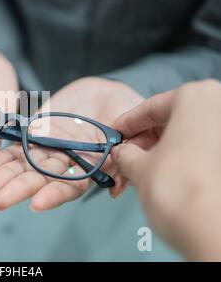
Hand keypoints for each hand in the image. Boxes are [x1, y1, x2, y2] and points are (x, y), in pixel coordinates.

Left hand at [0, 77, 143, 210]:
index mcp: (90, 166)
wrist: (107, 90)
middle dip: (19, 189)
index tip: (36, 204)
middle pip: (40, 179)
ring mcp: (49, 147)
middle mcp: (66, 161)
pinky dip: (4, 153)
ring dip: (5, 175)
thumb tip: (118, 190)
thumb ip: (130, 153)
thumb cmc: (127, 110)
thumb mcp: (137, 129)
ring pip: (24, 164)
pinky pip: (18, 143)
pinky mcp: (37, 132)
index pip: (71, 186)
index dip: (54, 195)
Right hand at [111, 80, 220, 260]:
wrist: (209, 227)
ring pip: (187, 134)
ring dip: (160, 151)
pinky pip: (201, 148)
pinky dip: (181, 157)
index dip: (126, 124)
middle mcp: (218, 107)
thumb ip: (125, 153)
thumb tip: (122, 153)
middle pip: (171, 119)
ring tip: (140, 170)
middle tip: (125, 155)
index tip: (115, 133)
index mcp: (195, 97)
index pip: (150, 107)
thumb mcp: (137, 165)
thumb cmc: (179, 190)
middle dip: (144, 140)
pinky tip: (162, 173)